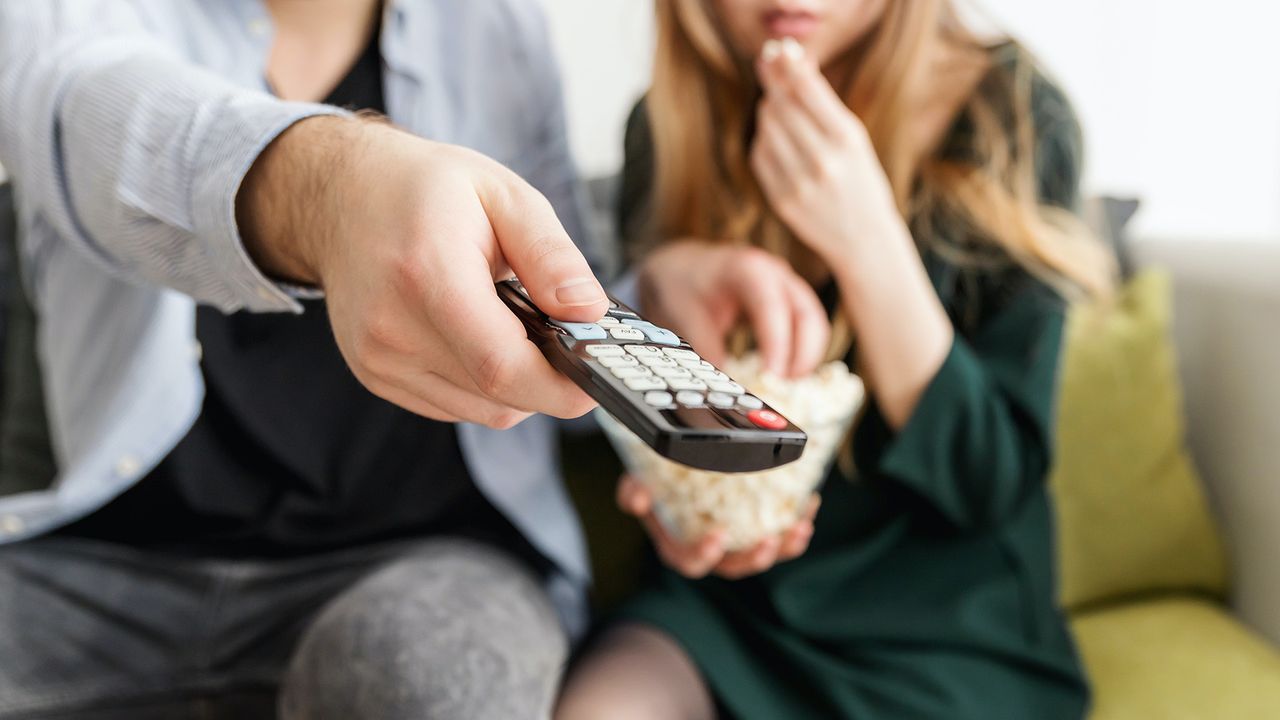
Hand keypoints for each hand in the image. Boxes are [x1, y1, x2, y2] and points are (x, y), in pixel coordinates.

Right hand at [239, 116, 607, 427]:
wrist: (341, 195)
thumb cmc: (425, 189)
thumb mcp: (503, 195)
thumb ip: (551, 255)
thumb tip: (590, 311)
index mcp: (426, 273)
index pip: (500, 365)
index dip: (559, 385)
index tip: (597, 377)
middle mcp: (392, 327)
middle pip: (496, 396)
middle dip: (548, 380)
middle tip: (569, 341)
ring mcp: (378, 358)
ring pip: (480, 410)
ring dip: (516, 384)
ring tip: (516, 326)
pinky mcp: (375, 375)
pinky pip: (453, 405)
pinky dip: (483, 385)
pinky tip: (481, 336)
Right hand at [617, 475, 818, 579]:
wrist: (675, 472)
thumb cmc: (654, 482)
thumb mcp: (637, 483)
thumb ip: (633, 491)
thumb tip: (638, 498)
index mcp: (679, 547)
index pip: (691, 562)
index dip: (705, 554)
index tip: (719, 537)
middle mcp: (711, 553)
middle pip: (734, 568)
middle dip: (754, 559)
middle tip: (769, 542)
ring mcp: (737, 544)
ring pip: (763, 555)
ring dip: (785, 546)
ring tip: (801, 527)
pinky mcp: (758, 530)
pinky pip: (781, 535)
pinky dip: (797, 523)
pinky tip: (810, 503)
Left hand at [637, 240, 828, 377]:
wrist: (684, 266)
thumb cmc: (684, 284)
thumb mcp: (685, 314)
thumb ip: (705, 348)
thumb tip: (723, 384)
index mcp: (748, 269)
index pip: (772, 306)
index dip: (777, 343)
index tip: (772, 376)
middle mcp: (776, 274)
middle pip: (808, 315)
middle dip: (803, 355)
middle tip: (784, 387)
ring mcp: (788, 286)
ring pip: (814, 323)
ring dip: (806, 357)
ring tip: (784, 385)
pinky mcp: (791, 301)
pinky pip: (808, 328)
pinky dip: (802, 352)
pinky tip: (785, 374)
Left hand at [751, 39, 909, 266]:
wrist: (864, 238)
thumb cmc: (861, 180)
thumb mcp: (854, 139)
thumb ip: (823, 104)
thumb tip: (793, 62)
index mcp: (847, 139)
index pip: (806, 88)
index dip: (788, 64)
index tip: (779, 50)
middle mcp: (822, 160)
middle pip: (781, 104)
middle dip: (773, 80)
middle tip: (767, 63)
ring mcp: (799, 182)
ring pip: (767, 127)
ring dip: (769, 108)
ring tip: (778, 103)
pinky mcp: (781, 199)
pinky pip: (760, 155)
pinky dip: (764, 138)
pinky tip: (775, 135)